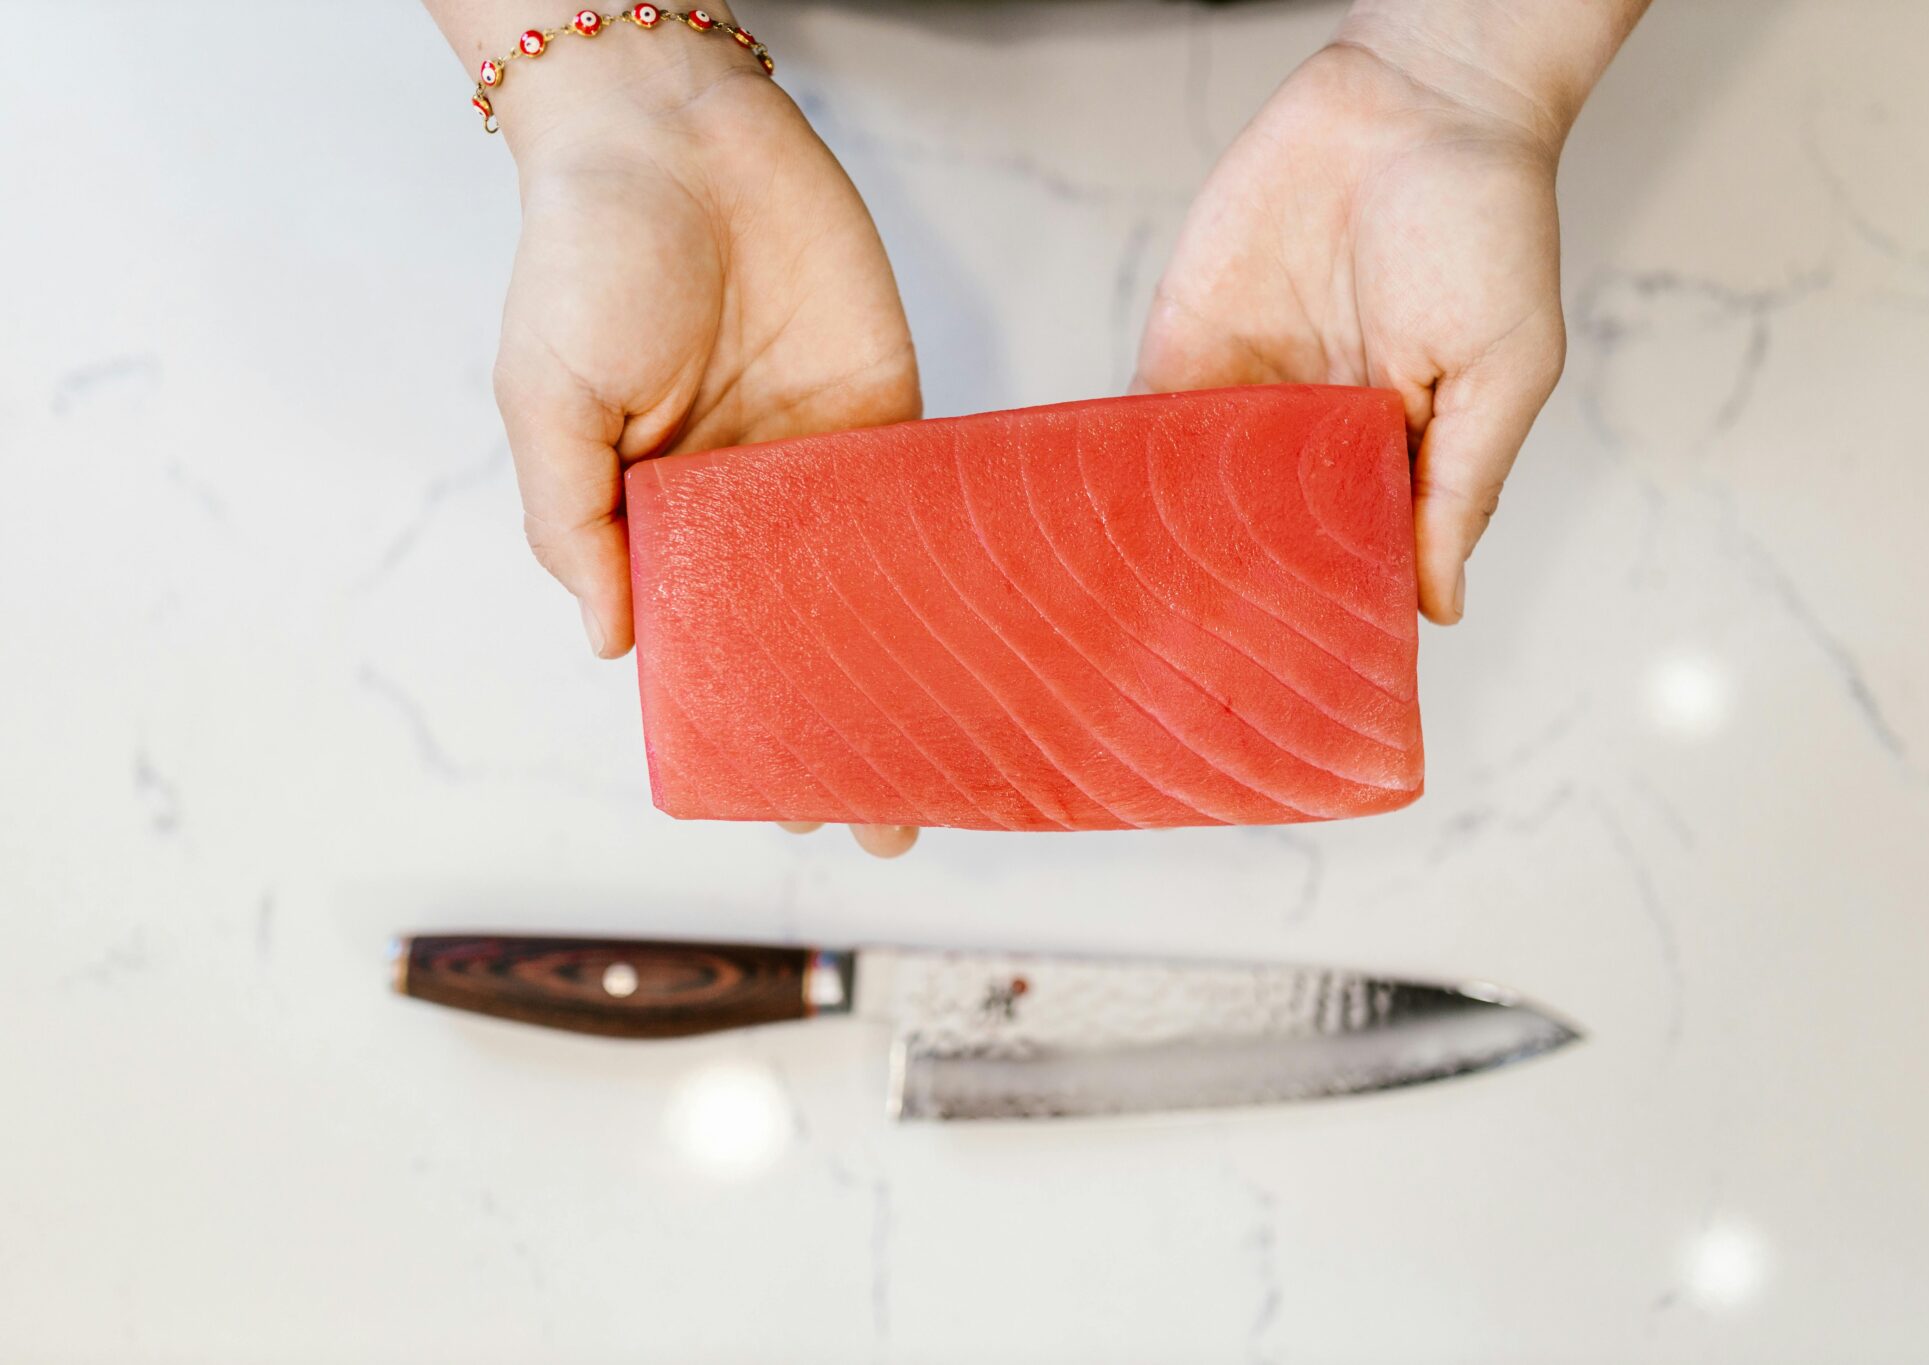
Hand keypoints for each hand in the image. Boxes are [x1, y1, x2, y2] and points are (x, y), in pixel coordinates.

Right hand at [488, 33, 921, 856]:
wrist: (678, 130)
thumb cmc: (589, 256)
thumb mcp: (547, 399)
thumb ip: (576, 522)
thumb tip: (613, 646)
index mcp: (651, 516)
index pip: (700, 642)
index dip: (738, 718)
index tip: (777, 801)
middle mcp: (741, 506)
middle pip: (798, 636)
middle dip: (841, 723)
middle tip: (887, 818)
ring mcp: (819, 465)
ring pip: (872, 592)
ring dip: (910, 674)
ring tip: (954, 765)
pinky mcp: (890, 410)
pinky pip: (923, 505)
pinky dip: (954, 575)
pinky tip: (984, 645)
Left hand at [1134, 37, 1572, 624]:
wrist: (1413, 99)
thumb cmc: (1484, 225)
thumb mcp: (1503, 370)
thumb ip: (1461, 488)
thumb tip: (1442, 606)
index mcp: (1396, 457)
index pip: (1352, 559)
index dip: (1327, 612)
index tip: (1300, 678)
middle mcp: (1314, 441)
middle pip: (1261, 545)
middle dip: (1232, 600)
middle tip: (1200, 674)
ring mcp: (1244, 399)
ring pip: (1193, 503)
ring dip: (1166, 552)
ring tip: (1137, 627)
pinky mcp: (1185, 348)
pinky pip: (1141, 428)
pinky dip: (1117, 474)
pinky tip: (1096, 530)